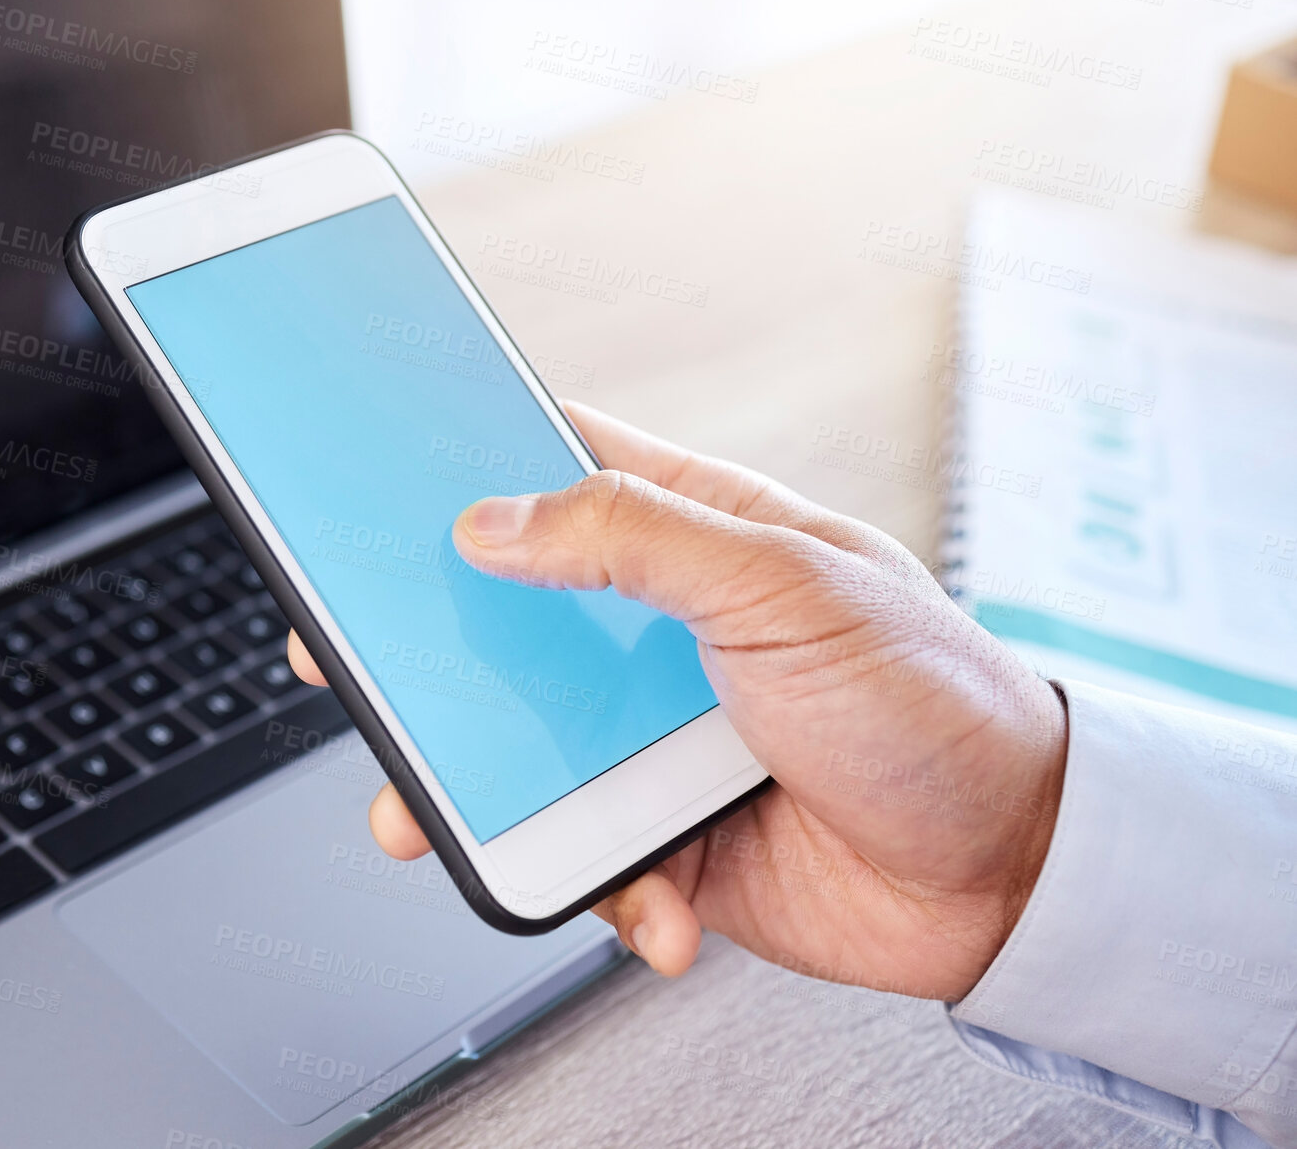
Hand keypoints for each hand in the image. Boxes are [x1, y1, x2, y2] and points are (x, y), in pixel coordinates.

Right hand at [287, 401, 1066, 1000]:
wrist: (1015, 875)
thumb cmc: (936, 700)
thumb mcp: (787, 586)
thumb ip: (637, 540)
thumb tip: (495, 521)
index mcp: (698, 536)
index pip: (559, 470)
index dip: (466, 467)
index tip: (380, 479)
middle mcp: (662, 631)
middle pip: (506, 621)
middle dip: (427, 652)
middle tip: (353, 665)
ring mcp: (657, 735)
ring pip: (520, 750)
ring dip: (474, 793)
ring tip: (433, 821)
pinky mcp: (666, 834)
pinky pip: (586, 856)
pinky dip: (604, 889)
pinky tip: (653, 901)